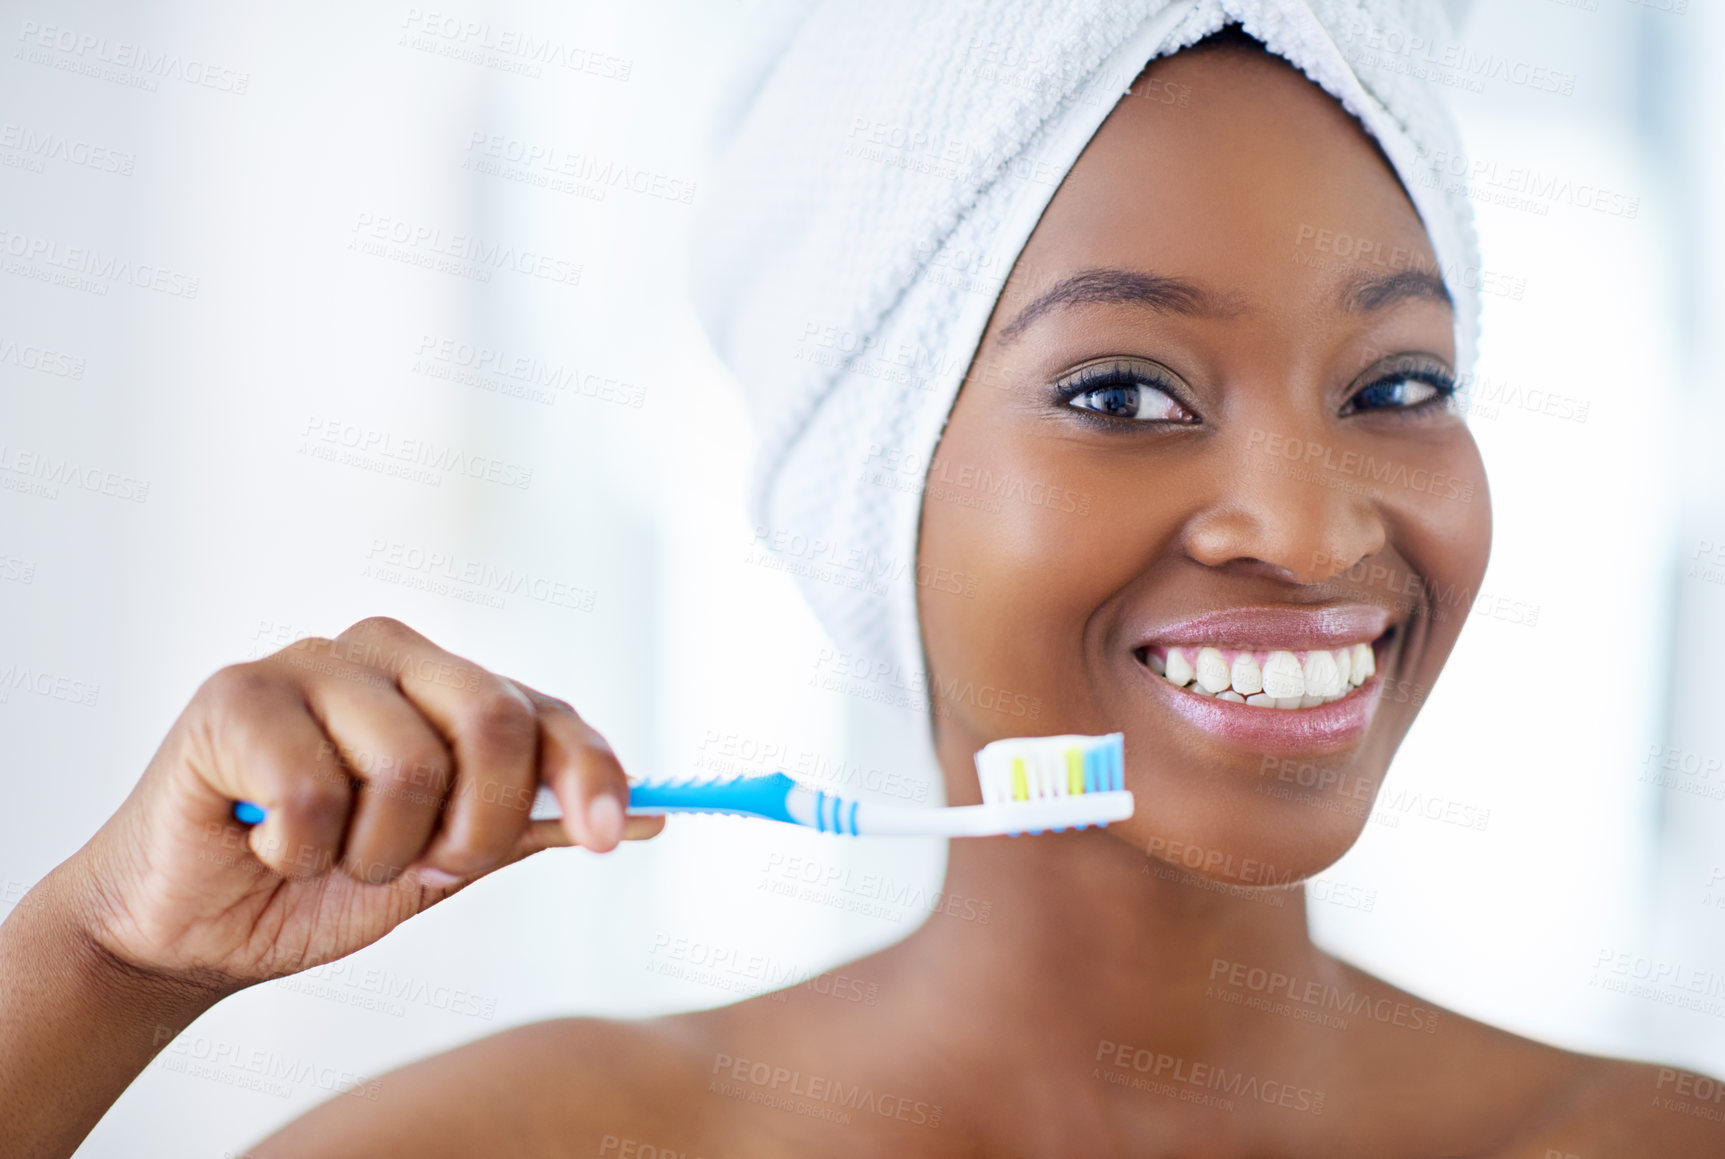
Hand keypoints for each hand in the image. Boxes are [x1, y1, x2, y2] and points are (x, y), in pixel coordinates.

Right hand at [63, 616, 662, 988]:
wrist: (195, 930)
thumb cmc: (321, 884)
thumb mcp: (445, 862)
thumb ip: (531, 825)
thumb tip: (654, 812)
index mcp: (448, 685)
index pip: (547, 713)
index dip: (591, 771)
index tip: (615, 836)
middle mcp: (390, 653)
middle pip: (493, 721)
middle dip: (473, 829)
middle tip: (427, 869)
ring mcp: (312, 662)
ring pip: (408, 767)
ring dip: (374, 854)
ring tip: (328, 855)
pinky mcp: (237, 694)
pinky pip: (317, 792)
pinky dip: (301, 851)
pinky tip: (268, 842)